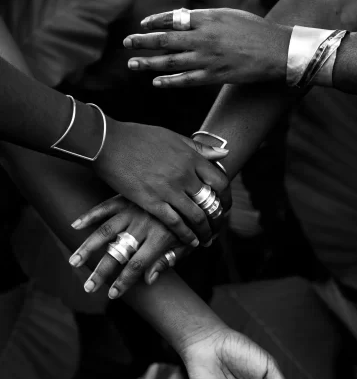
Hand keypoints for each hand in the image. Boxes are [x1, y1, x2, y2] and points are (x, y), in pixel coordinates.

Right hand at [70, 195, 193, 297]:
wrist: (196, 190)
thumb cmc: (191, 223)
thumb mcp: (186, 244)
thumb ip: (167, 260)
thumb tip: (148, 280)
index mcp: (160, 237)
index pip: (138, 265)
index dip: (124, 281)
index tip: (112, 295)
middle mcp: (144, 224)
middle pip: (118, 252)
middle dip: (102, 271)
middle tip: (88, 288)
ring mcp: (133, 210)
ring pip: (106, 230)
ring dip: (88, 247)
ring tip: (73, 262)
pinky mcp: (127, 198)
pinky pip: (105, 207)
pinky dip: (89, 215)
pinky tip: (75, 225)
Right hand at [93, 121, 230, 245]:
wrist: (108, 142)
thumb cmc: (138, 137)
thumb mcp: (173, 137)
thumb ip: (198, 148)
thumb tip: (224, 153)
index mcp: (190, 158)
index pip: (220, 181)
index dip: (226, 196)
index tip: (225, 204)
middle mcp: (184, 175)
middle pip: (212, 202)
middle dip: (218, 217)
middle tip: (218, 226)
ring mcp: (168, 190)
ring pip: (197, 216)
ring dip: (205, 230)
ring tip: (207, 239)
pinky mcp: (151, 202)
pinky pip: (175, 223)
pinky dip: (186, 235)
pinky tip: (191, 242)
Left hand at [123, 9, 291, 87]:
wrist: (276, 51)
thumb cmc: (255, 30)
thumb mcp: (229, 15)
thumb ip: (205, 18)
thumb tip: (183, 20)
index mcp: (207, 18)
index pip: (172, 18)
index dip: (155, 21)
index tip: (142, 24)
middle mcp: (203, 38)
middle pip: (165, 40)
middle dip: (143, 41)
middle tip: (127, 43)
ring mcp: (207, 59)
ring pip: (170, 62)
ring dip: (148, 63)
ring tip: (132, 64)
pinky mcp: (213, 76)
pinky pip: (185, 80)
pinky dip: (169, 81)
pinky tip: (156, 82)